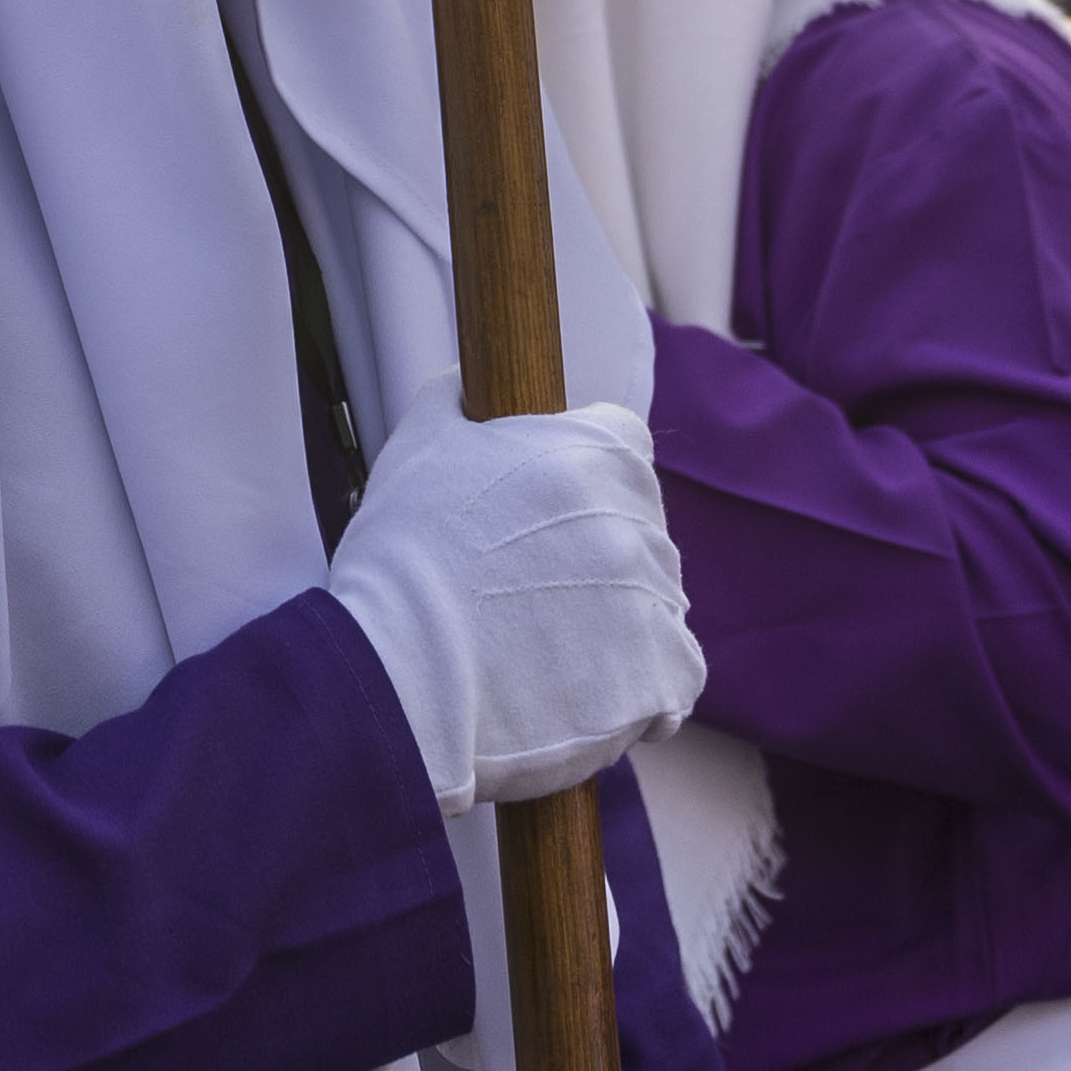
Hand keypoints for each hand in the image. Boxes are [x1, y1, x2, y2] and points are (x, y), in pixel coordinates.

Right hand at [322, 402, 704, 815]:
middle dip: (595, 551)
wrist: (396, 670)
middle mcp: (636, 521)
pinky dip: (641, 685)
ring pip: (656, 602)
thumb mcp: (421, 439)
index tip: (546, 508)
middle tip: (529, 586)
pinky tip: (585, 688)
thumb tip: (470, 382)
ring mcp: (653, 602)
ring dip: (617, 618)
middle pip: (639, 527)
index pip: (623, 442)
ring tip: (546, 645)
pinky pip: (674, 675)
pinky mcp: (659, 678)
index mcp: (595, 453)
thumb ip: (459, 396)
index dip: (583, 472)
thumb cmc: (404, 555)